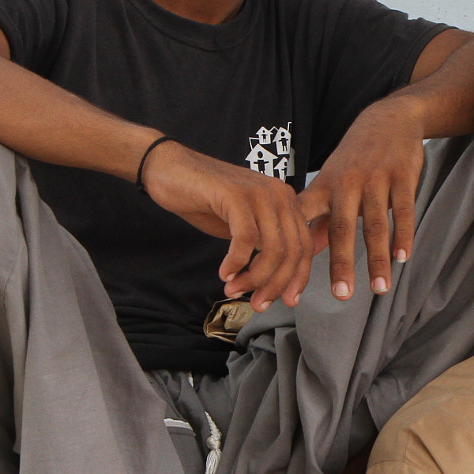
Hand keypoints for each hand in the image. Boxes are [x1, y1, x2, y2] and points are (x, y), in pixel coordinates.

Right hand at [140, 141, 314, 310]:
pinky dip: (236, 262)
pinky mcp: (236, 195)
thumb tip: (275, 283)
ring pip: (272, 249)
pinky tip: (225, 273)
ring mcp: (259, 192)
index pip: (304, 247)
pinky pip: (245, 239)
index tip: (286, 301)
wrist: (170, 169)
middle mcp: (279, 194)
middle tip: (257, 304)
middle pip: (292, 251)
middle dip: (275, 284)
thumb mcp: (244, 226)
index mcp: (286, 201)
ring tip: (234, 290)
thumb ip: (263, 247)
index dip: (297, 278)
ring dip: (254, 278)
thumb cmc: (205, 200)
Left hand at [297, 96, 427, 301]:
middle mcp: (347, 183)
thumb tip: (306, 252)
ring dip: (377, 258)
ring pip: (375, 223)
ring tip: (379, 289)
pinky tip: (403, 258)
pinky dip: (403, 235)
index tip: (291, 275)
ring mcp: (375, 178)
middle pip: (342, 228)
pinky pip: (403, 209)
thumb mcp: (332, 181)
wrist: (389, 118)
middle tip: (341, 295)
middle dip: (341, 263)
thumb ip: (322, 219)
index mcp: (324, 186)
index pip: (305, 219)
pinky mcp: (402, 175)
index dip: (297, 247)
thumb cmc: (356, 158)